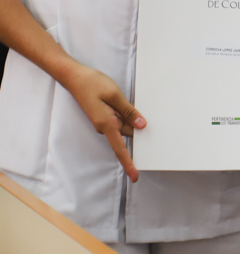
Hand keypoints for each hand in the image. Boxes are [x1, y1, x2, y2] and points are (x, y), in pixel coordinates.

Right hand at [61, 63, 145, 181]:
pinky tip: (129, 106)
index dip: (129, 163)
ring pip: (124, 126)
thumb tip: (141, 126)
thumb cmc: (93, 84)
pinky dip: (127, 115)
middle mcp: (104, 126)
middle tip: (152, 123)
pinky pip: (119, 119)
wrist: (74, 77)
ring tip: (136, 106)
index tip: (135, 176)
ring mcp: (103, 122)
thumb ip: (128, 111)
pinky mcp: (103, 116)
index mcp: (107, 124)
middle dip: (137, 128)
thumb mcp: (114, 95)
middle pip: (127, 133)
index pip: (120, 148)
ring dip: (132, 119)